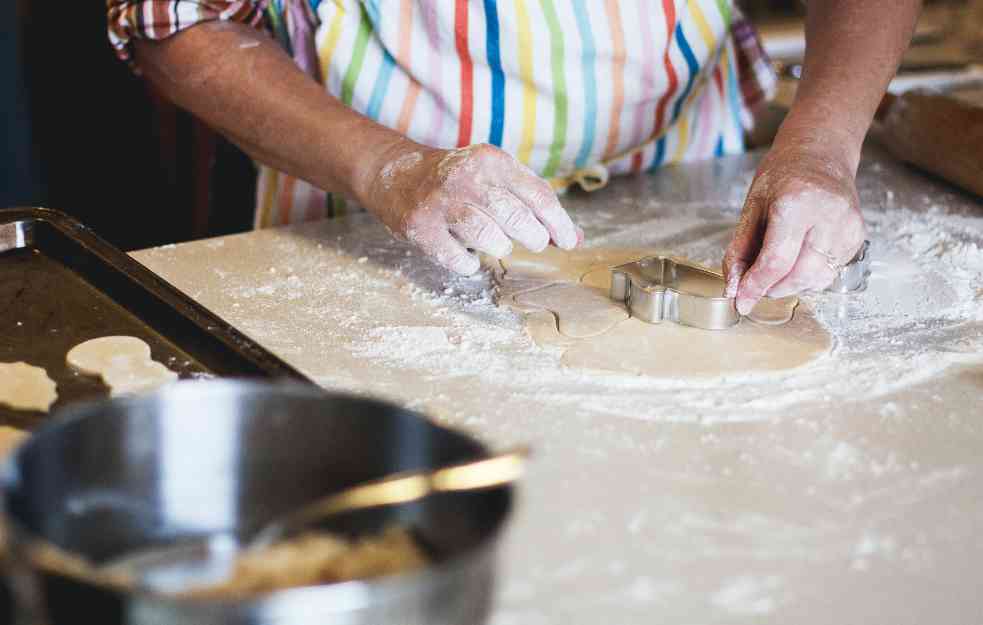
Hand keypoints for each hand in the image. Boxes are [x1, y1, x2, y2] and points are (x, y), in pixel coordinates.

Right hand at [364, 142, 579, 275]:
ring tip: (498, 243)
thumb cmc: (460, 181)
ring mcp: (441, 203)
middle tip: (533, 242)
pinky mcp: (420, 227)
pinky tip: (467, 255)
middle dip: (533, 237)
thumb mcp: (498, 178)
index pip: (538, 196)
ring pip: (488, 237)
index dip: (559, 224)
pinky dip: (468, 264)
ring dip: (500, 247)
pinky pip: (457, 259)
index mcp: (492, 161)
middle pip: (516, 218)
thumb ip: (535, 204)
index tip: (568, 242)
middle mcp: (466, 178)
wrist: (398, 174)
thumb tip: (575, 239)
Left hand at [722, 139, 865, 314]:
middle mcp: (828, 216)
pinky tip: (798, 258)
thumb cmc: (783, 177)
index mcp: (796, 204)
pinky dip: (808, 275)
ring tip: (777, 266)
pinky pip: (830, 272)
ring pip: (816, 279)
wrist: (820, 155)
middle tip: (756, 283)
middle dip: (772, 288)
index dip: (755, 287)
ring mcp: (848, 227)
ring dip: (790, 284)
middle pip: (798, 275)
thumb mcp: (752, 208)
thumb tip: (733, 287)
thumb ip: (740, 250)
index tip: (741, 302)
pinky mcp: (857, 236)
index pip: (776, 261)